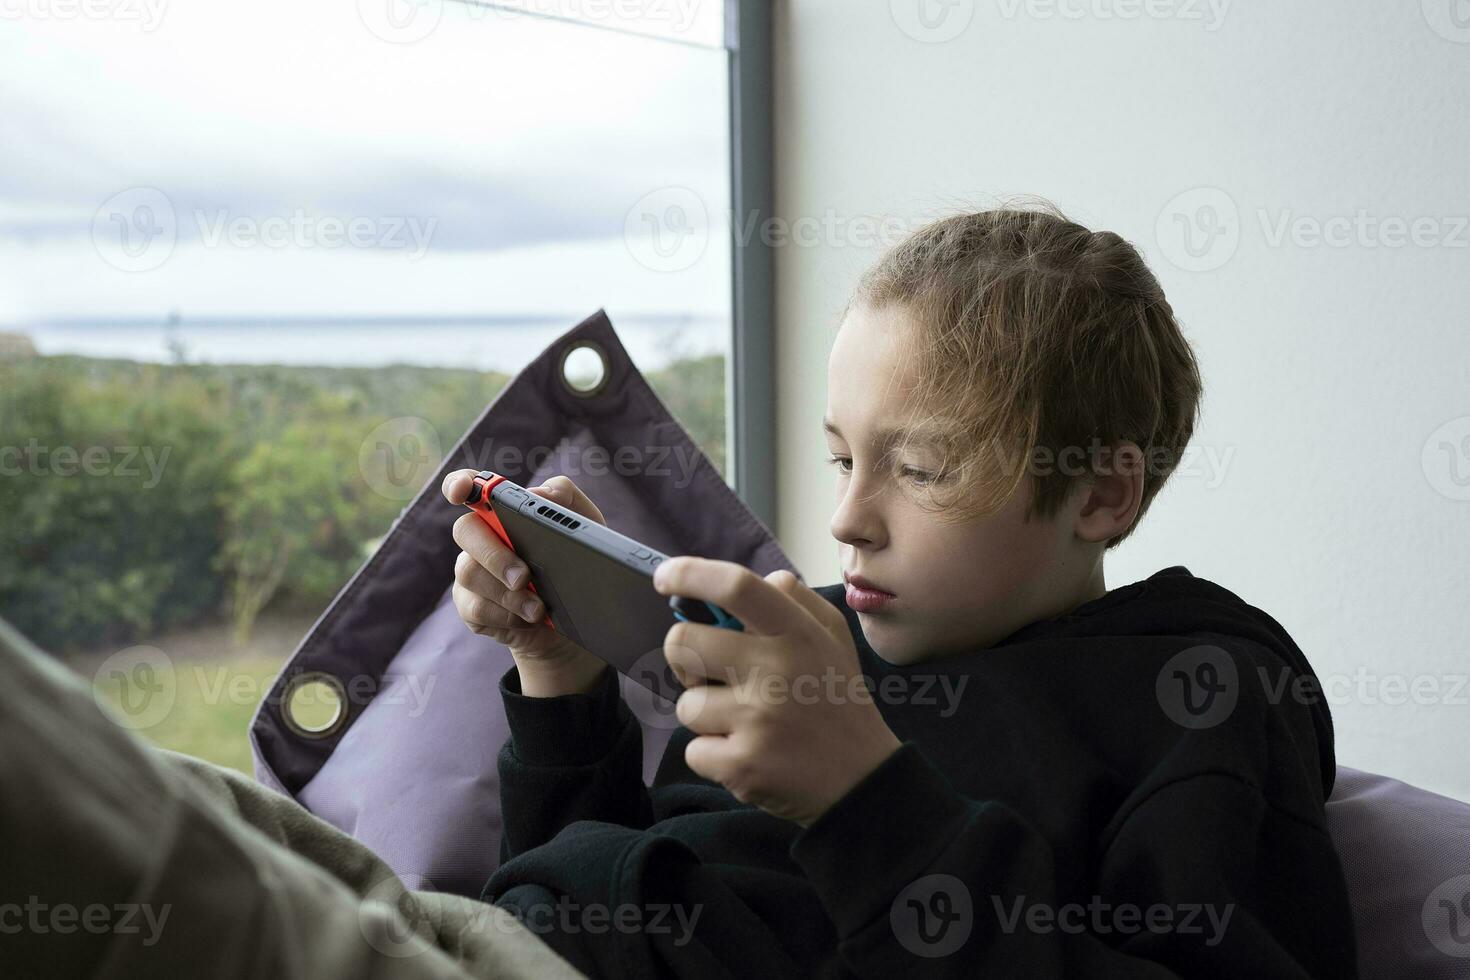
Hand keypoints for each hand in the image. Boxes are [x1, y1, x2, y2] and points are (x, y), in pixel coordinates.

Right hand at [442, 470, 607, 695]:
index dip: (459, 483)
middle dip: (494, 554)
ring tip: (538, 608)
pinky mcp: (472, 607)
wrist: (580, 615)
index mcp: (504, 511)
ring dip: (506, 593)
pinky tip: (527, 619)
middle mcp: (482, 538)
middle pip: (465, 530)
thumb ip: (566, 497)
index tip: (463, 491)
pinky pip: (475, 608)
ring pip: (469, 573)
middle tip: (523, 576)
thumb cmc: (577, 560)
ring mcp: (472, 572)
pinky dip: (505, 616)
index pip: (470, 486)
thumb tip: (540, 494)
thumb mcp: (586, 525)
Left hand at [652, 557, 901, 827]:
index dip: (690, 574)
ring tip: (748, 725)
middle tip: (711, 675)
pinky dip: (714, 756)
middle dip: (685, 660)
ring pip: (686, 704)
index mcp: (797, 633)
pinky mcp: (741, 765)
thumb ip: (796, 601)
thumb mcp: (833, 638)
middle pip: (683, 643)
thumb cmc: (837, 702)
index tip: (665, 578)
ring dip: (708, 717)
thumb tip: (757, 580)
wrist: (863, 782)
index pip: (735, 586)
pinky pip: (693, 750)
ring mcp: (756, 720)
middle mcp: (776, 670)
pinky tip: (750, 755)